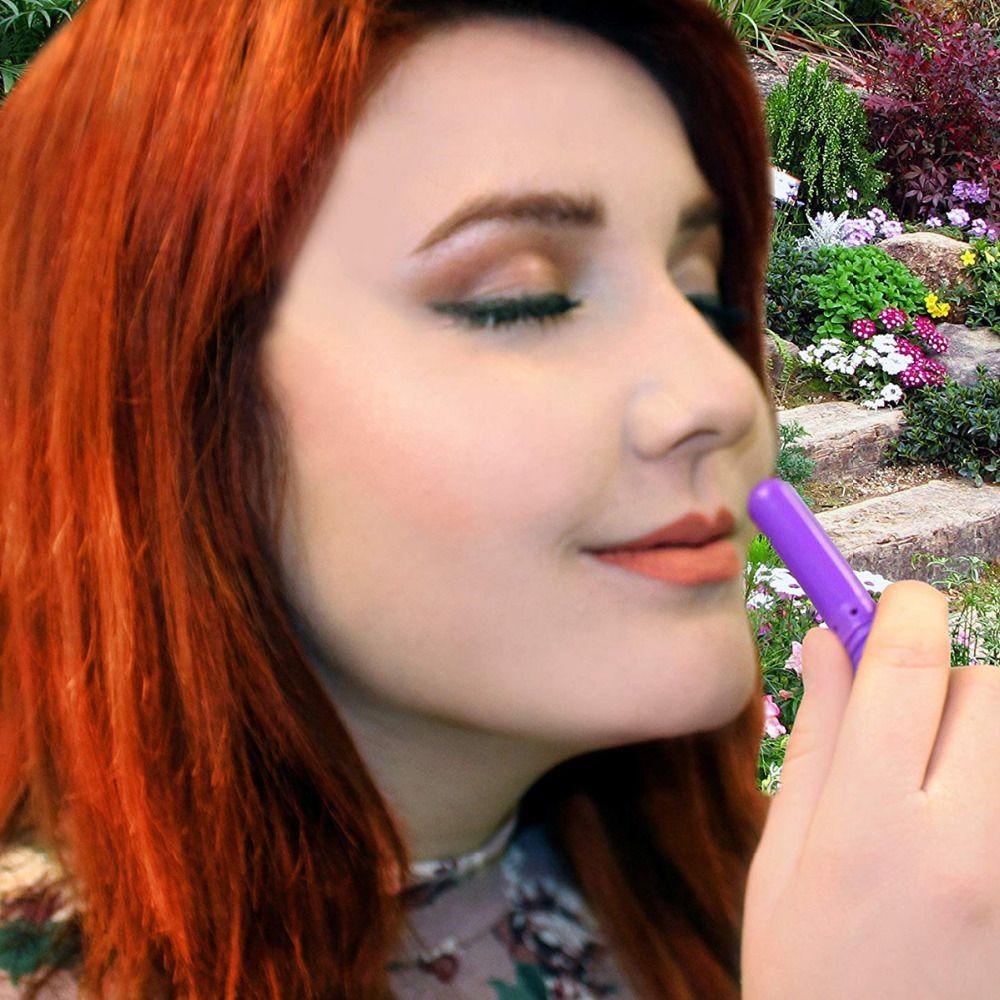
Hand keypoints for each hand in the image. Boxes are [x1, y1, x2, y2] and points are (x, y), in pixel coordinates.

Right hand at [740, 580, 999, 998]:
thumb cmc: (811, 982)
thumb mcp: (780, 864)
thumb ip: (814, 742)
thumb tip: (826, 642)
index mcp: (871, 831)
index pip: (908, 667)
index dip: (900, 609)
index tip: (887, 604)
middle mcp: (969, 848)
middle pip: (989, 688)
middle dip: (944, 679)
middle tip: (905, 722)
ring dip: (984, 732)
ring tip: (941, 788)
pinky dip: (995, 782)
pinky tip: (965, 833)